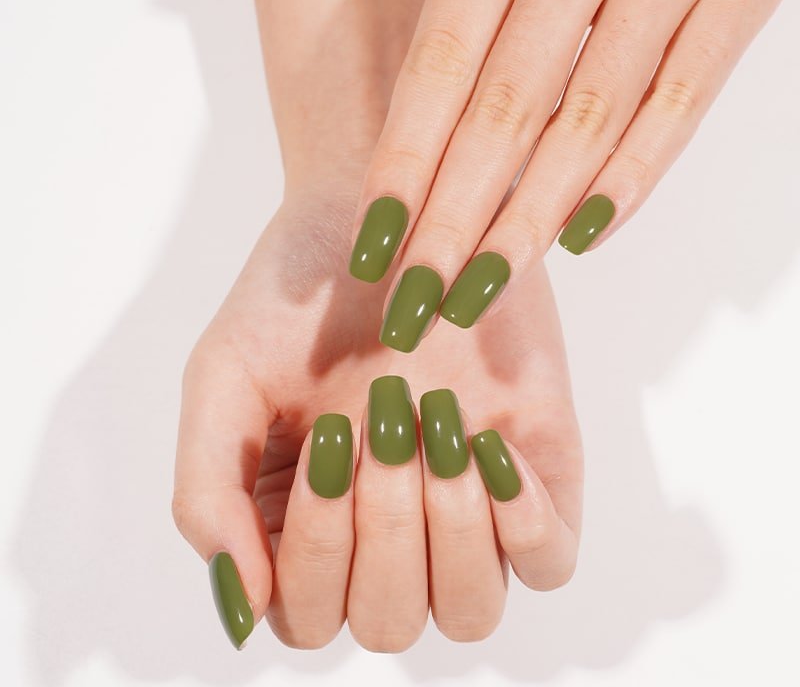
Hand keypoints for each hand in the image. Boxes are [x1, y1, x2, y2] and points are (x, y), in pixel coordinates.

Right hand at [172, 179, 581, 650]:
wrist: (380, 214)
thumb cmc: (294, 295)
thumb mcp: (222, 382)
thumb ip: (209, 494)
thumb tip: (242, 609)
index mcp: (307, 521)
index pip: (309, 615)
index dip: (315, 551)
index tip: (326, 436)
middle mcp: (388, 525)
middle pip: (391, 622)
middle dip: (383, 533)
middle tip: (379, 421)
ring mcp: (465, 504)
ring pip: (471, 610)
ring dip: (450, 535)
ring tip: (436, 430)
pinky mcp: (537, 469)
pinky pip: (552, 562)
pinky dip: (526, 528)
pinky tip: (489, 446)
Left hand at [303, 0, 799, 349]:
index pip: (439, 65)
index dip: (403, 163)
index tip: (371, 242)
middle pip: (503, 114)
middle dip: (453, 221)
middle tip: (415, 303)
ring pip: (586, 122)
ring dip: (530, 221)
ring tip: (482, 291)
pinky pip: (683, 100)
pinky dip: (636, 175)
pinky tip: (586, 237)